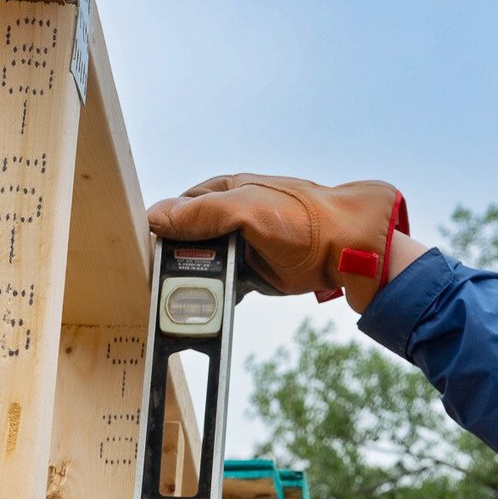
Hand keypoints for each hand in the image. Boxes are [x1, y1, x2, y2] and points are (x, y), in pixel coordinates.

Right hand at [147, 175, 407, 311]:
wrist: (349, 251)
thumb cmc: (304, 220)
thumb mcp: (247, 209)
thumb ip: (201, 213)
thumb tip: (155, 218)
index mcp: (224, 192)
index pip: (179, 208)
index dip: (162, 228)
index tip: (148, 252)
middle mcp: (231, 218)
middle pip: (188, 240)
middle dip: (175, 260)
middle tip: (161, 281)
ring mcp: (244, 247)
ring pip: (206, 266)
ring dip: (194, 282)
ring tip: (179, 299)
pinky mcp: (258, 274)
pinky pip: (227, 286)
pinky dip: (217, 296)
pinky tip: (205, 307)